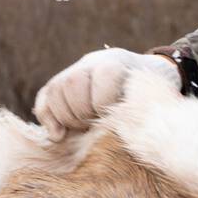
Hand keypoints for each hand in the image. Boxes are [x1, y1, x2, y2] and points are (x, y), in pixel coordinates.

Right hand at [34, 48, 181, 141]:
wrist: (143, 73)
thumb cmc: (150, 92)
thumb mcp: (152, 96)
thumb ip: (138, 110)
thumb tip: (123, 132)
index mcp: (117, 63)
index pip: (103, 77)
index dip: (103, 103)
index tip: (109, 121)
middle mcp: (92, 62)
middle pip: (72, 84)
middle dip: (79, 113)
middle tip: (92, 129)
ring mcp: (75, 70)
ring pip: (55, 90)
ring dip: (63, 117)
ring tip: (80, 131)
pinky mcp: (63, 82)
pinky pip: (45, 96)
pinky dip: (47, 117)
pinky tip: (58, 135)